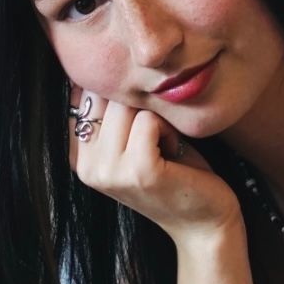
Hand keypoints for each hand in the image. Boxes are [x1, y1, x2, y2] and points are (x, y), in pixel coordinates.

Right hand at [67, 83, 242, 242]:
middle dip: (140, 106)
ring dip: (157, 118)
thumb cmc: (177, 174)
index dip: (121, 96)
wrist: (204, 222)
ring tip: (166, 147)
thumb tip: (105, 60)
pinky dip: (169, 129)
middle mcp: (86, 166)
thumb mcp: (136, 139)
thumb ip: (114, 111)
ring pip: (127, 106)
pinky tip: (175, 152)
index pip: (85, 94)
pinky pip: (150, 120)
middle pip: (106, 95)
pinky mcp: (138, 172)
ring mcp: (109, 172)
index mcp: (79, 156)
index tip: (144, 125)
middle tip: (159, 139)